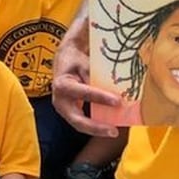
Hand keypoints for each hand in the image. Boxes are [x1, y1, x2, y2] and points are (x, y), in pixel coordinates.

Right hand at [50, 17, 123, 137]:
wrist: (66, 54)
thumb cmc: (76, 49)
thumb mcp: (82, 46)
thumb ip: (91, 51)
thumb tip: (106, 51)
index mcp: (62, 81)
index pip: (80, 91)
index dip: (98, 97)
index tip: (117, 101)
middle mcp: (60, 97)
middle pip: (75, 118)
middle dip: (94, 126)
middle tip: (114, 130)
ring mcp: (65, 106)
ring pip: (79, 123)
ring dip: (97, 129)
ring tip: (115, 132)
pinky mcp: (73, 110)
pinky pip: (85, 121)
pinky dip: (99, 125)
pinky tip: (115, 126)